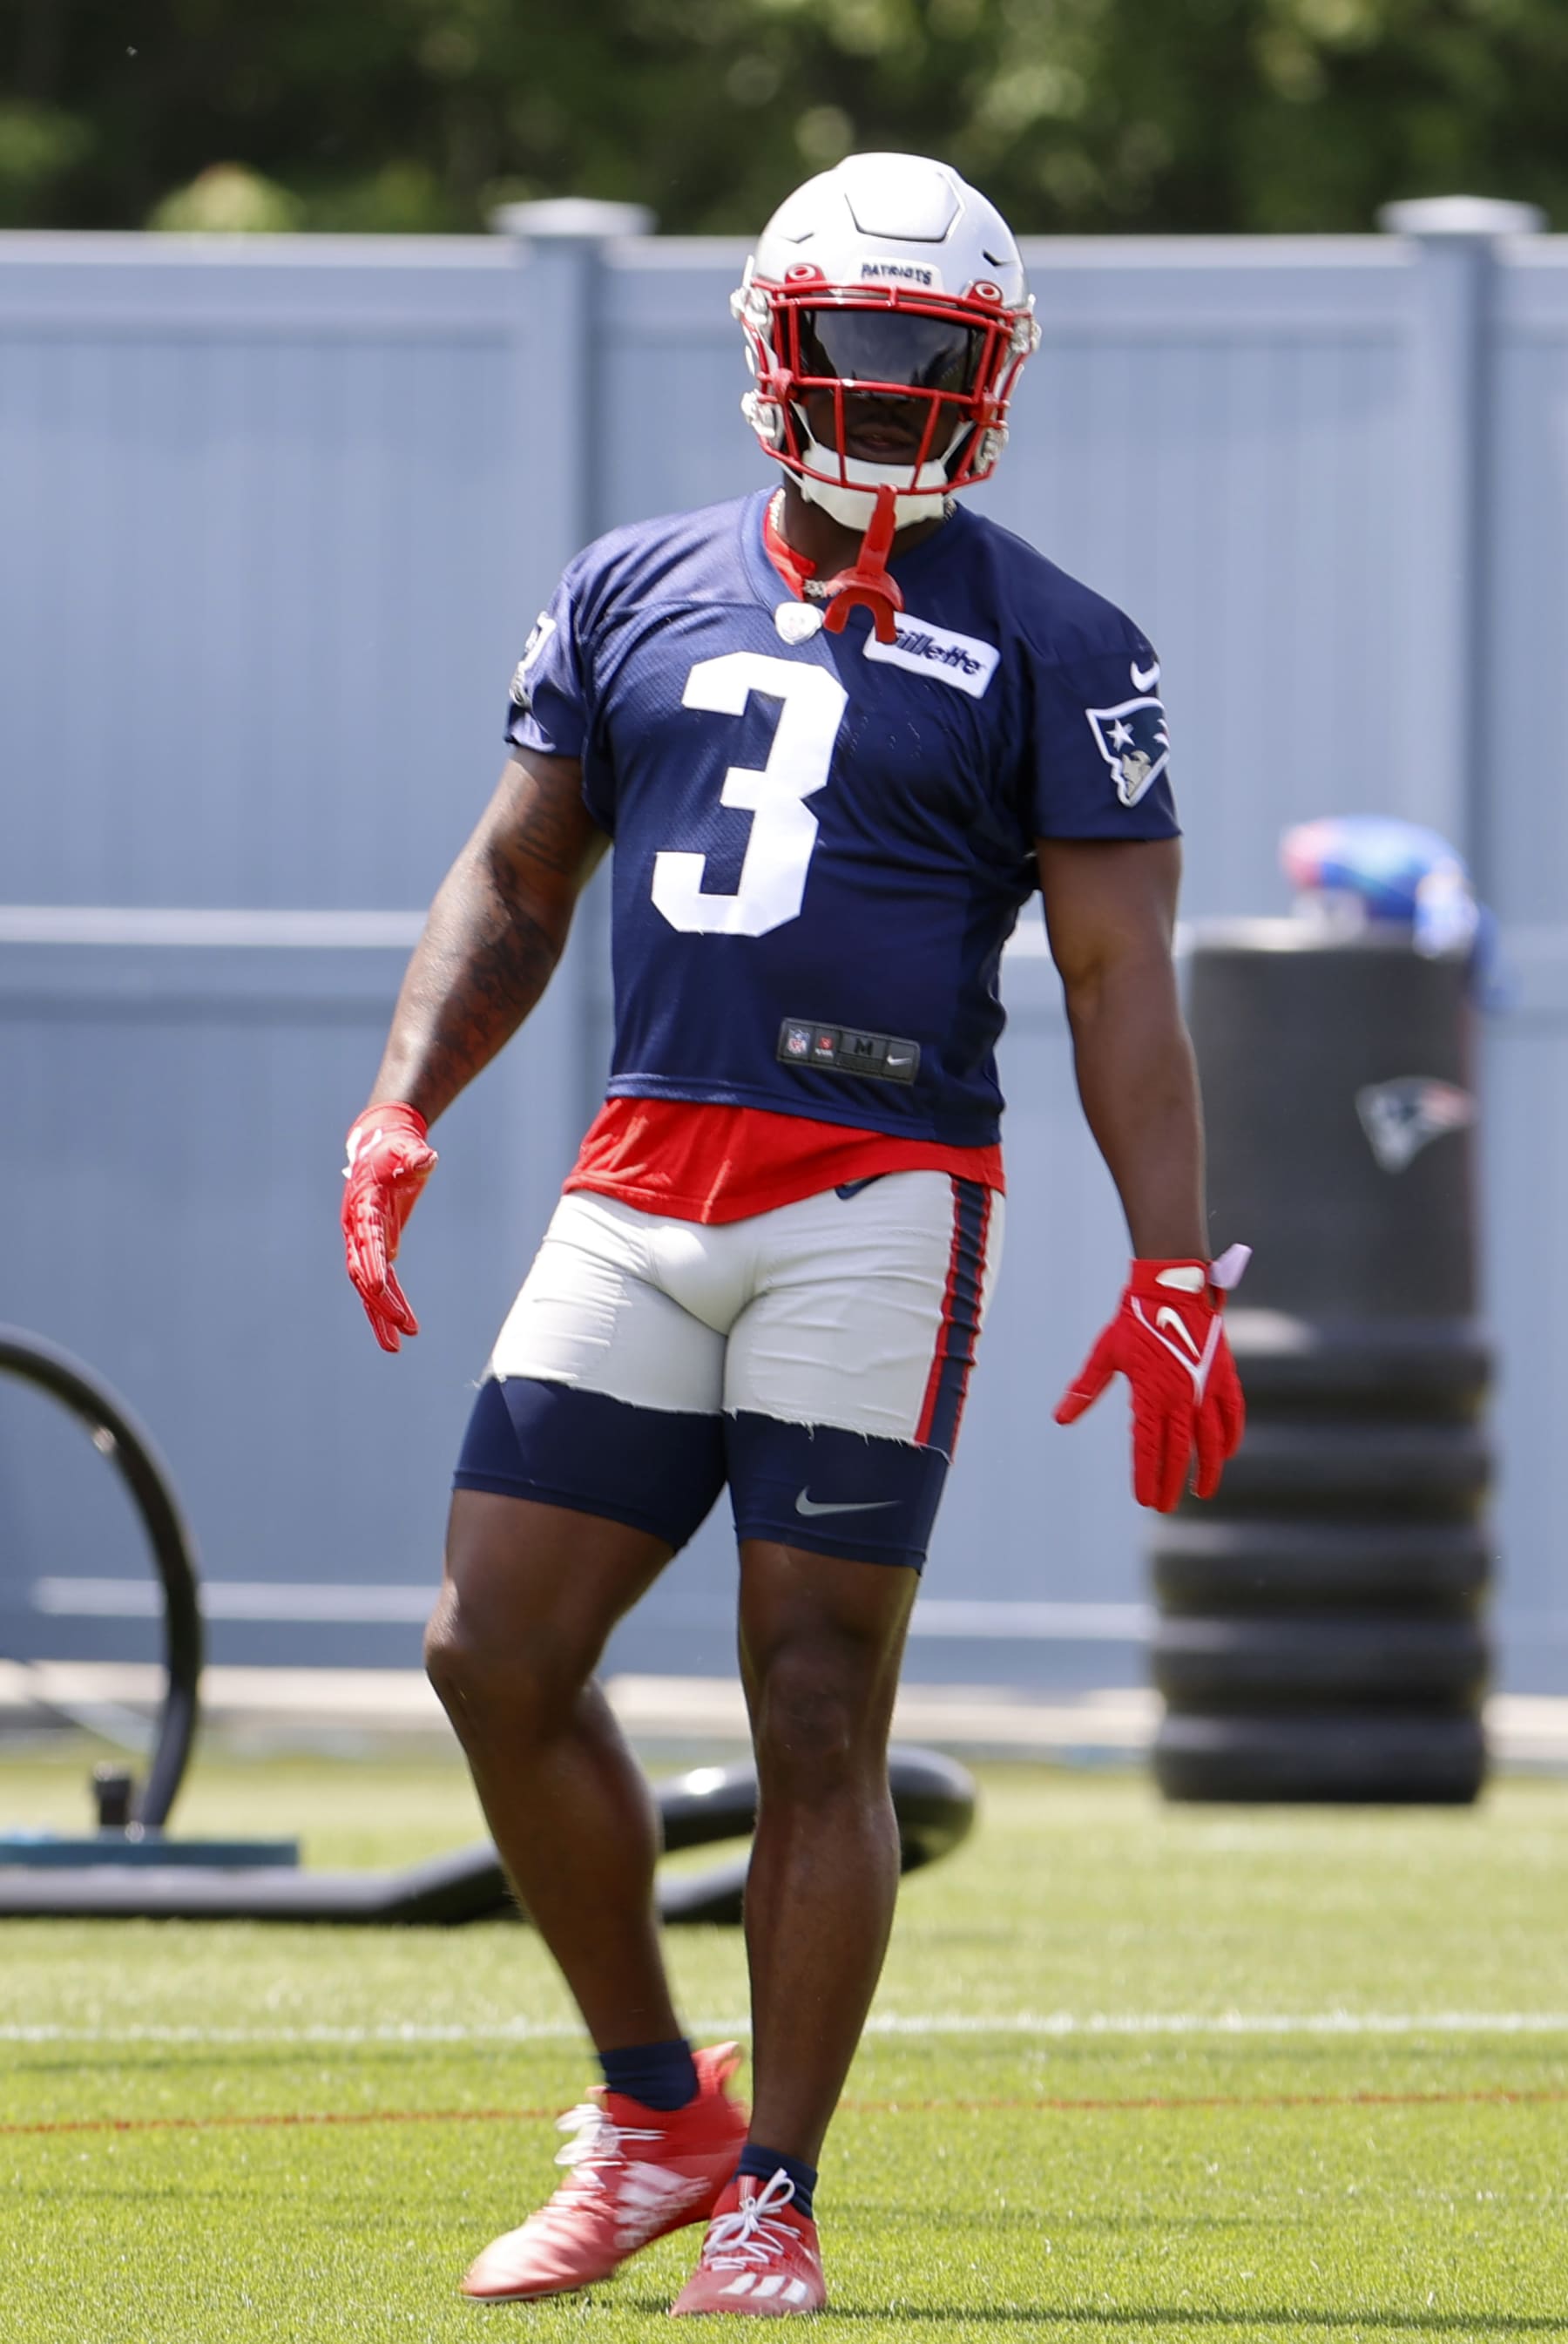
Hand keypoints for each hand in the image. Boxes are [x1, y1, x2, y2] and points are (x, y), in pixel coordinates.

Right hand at [341, 1103, 437, 1352]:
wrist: (380, 1147)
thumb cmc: (396, 1149)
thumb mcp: (407, 1149)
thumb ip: (415, 1156)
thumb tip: (427, 1159)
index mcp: (364, 1205)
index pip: (368, 1239)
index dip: (373, 1263)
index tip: (381, 1290)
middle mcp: (357, 1228)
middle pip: (362, 1272)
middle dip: (379, 1302)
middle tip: (400, 1327)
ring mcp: (362, 1240)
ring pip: (367, 1286)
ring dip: (380, 1316)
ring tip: (396, 1348)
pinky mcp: (375, 1248)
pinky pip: (381, 1282)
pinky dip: (391, 1304)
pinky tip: (405, 1329)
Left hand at [1055, 1249, 1247, 1511]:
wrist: (1172, 1287)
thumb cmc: (1134, 1320)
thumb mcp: (1105, 1354)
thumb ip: (1084, 1390)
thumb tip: (1059, 1419)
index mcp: (1149, 1394)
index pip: (1147, 1447)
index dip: (1147, 1476)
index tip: (1145, 1500)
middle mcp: (1180, 1397)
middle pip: (1179, 1452)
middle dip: (1172, 1482)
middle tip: (1166, 1506)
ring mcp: (1205, 1387)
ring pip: (1211, 1440)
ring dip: (1207, 1469)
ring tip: (1202, 1491)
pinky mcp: (1223, 1375)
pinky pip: (1233, 1414)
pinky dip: (1231, 1436)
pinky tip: (1227, 1453)